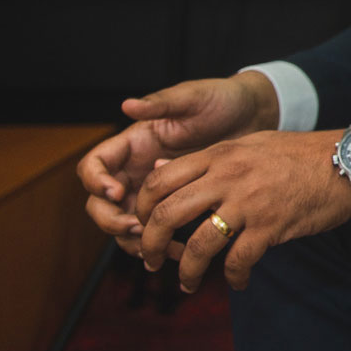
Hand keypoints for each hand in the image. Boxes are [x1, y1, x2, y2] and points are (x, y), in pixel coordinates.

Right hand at [77, 71, 280, 246]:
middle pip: (99, 203)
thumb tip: (127, 105)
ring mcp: (153, 191)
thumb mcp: (193, 99)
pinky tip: (180, 250)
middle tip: (137, 226)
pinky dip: (159, 245)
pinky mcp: (176, 206)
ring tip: (158, 246)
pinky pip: (155, 233)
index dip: (96, 181)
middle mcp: (136, 170)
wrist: (256, 117)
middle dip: (110, 219)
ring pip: (123, 224)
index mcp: (133, 143)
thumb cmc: (221, 101)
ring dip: (132, 239)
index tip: (117, 192)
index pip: (94, 165)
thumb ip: (162, 104)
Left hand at [133, 129, 350, 290]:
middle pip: (166, 214)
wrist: (348, 162)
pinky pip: (239, 261)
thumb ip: (208, 158)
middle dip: (151, 245)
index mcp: (219, 155)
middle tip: (152, 261)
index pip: (158, 180)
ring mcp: (249, 202)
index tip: (144, 226)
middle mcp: (227, 176)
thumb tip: (160, 167)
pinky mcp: (271, 226)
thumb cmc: (299, 154)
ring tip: (188, 284)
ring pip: (198, 245)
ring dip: (187, 271)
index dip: (142, 208)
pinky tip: (238, 282)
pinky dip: (234, 278)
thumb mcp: (250, 144)